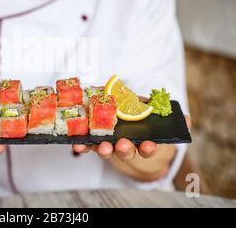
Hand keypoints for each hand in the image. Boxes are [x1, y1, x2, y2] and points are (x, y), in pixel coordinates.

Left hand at [72, 115, 190, 181]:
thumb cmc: (139, 115)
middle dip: (125, 149)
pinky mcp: (93, 140)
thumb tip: (186, 120)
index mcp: (141, 140)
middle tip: (124, 145)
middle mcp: (124, 145)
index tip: (148, 145)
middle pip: (125, 151)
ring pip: (106, 150)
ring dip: (104, 149)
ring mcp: (108, 144)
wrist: (118, 115)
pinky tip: (78, 143)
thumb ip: (168, 116)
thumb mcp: (153, 113)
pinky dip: (83, 145)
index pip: (147, 148)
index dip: (148, 148)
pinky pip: (87, 144)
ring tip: (102, 146)